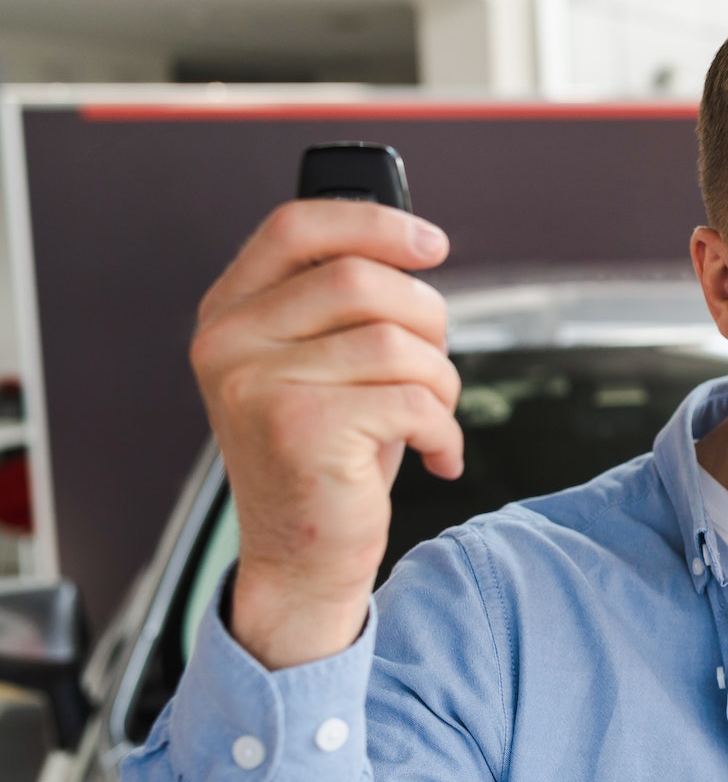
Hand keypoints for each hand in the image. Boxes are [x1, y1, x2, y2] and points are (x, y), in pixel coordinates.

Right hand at [190, 200, 461, 669]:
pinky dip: (445, 432)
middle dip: (428, 318)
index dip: (373, 221)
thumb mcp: (324, 367)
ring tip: (432, 419)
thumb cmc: (329, 456)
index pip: (296, 226)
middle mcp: (229, 342)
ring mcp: (256, 384)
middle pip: (362, 279)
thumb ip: (344, 305)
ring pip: (398, 342)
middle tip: (436, 369)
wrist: (302, 560)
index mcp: (230, 313)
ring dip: (442, 382)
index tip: (433, 243)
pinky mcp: (299, 429)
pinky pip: (413, 402)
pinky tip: (437, 456)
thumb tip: (417, 243)